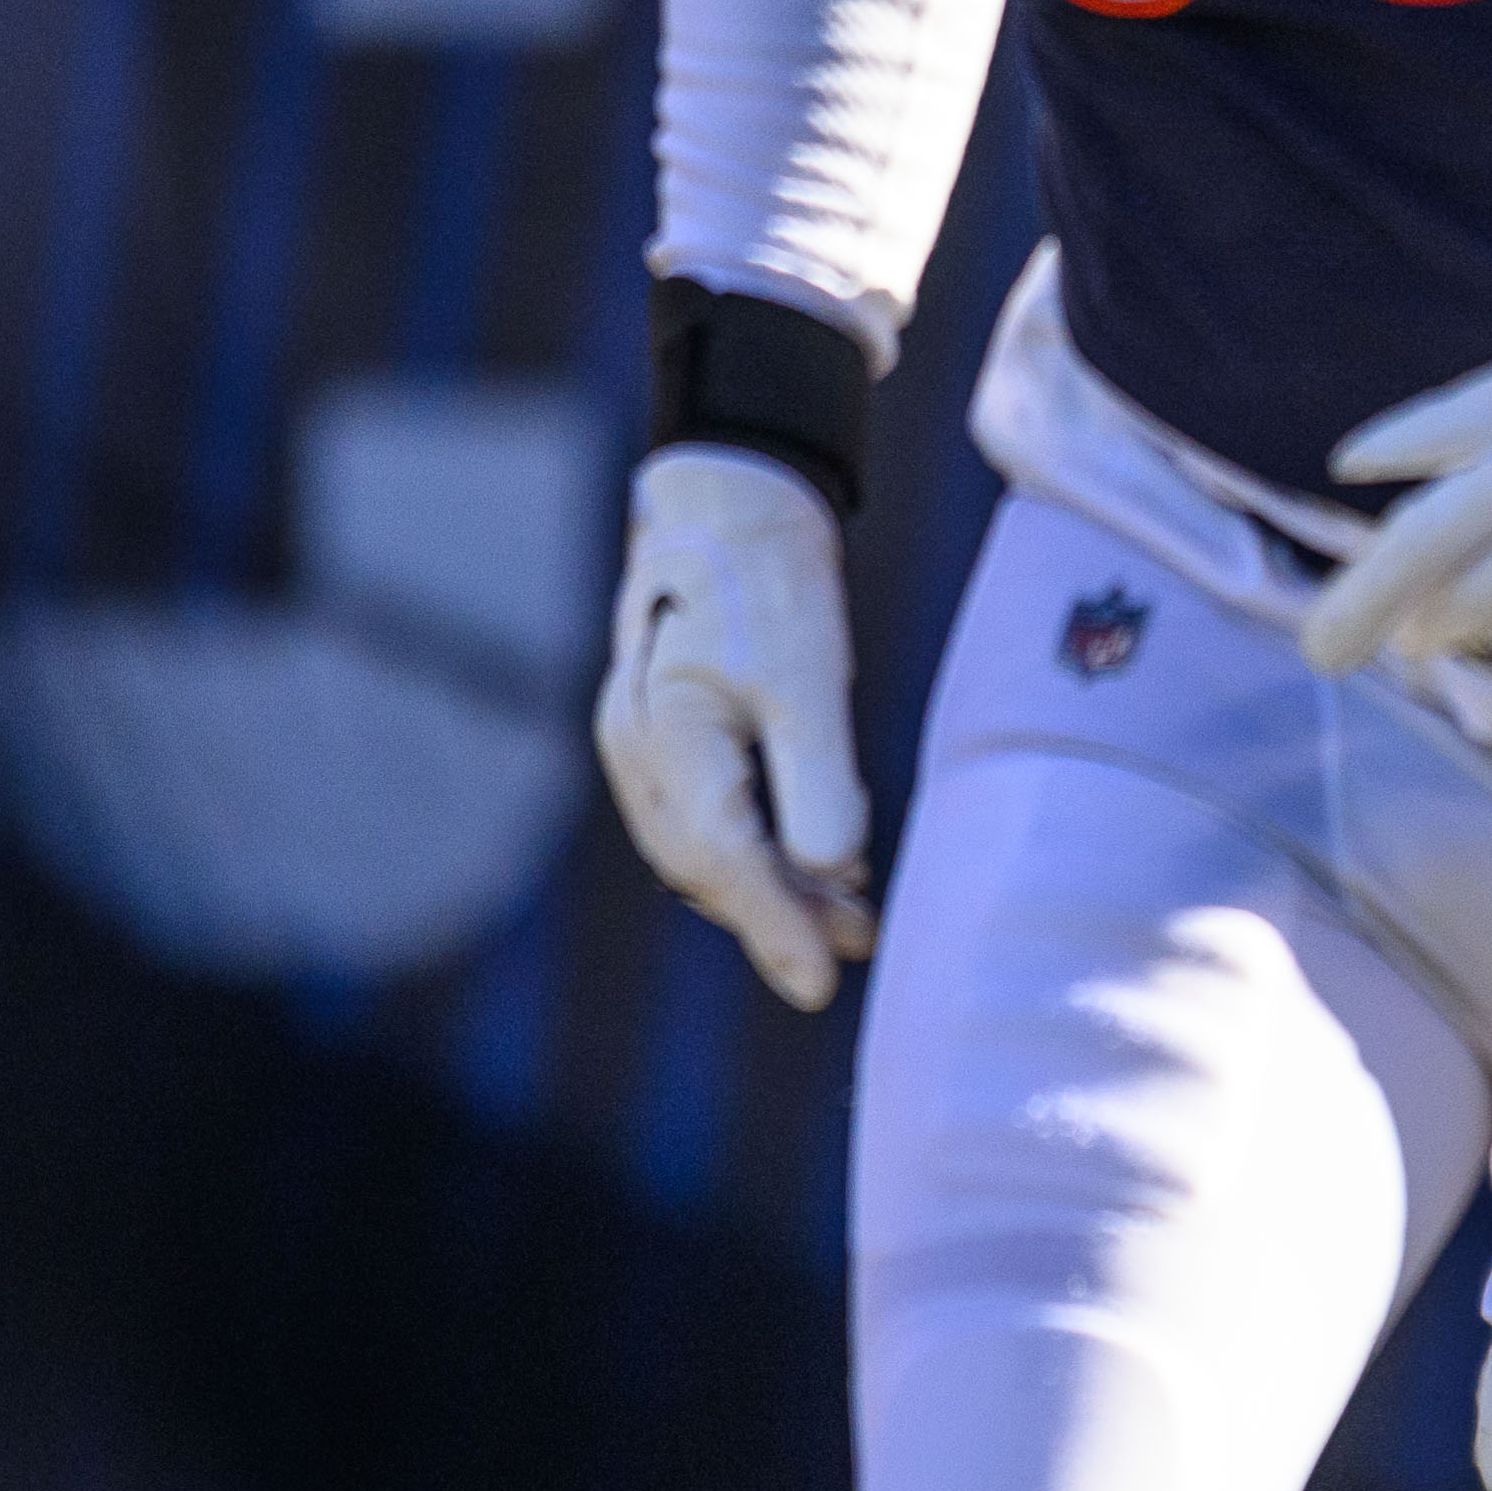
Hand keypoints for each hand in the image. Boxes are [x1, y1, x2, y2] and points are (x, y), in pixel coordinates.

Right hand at [593, 444, 874, 1011]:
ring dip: (775, 890)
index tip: (822, 982)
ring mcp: (642, 746)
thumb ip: (818, 774)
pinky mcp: (667, 740)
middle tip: (855, 950)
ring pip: (706, 848)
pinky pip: (709, 817)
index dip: (774, 925)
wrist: (731, 508)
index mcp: (663, 731)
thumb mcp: (809, 674)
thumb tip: (831, 869)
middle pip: (706, 864)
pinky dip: (762, 850)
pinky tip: (822, 867)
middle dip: (779, 917)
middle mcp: (636, 749)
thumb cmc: (770, 582)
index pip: (722, 856)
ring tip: (854, 922)